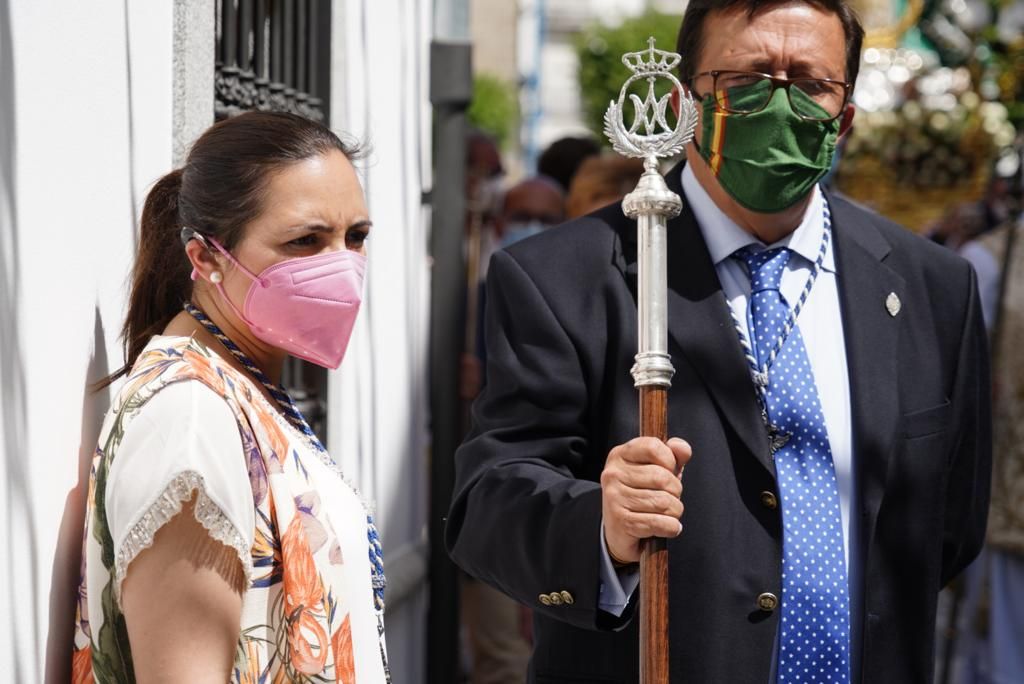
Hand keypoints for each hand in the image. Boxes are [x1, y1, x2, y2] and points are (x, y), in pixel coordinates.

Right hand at [600, 437, 691, 564]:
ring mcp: (615, 498)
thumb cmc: (641, 495)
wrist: (619, 530)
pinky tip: (666, 526)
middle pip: (663, 478)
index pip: (653, 447)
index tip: (668, 471)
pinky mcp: (621, 521)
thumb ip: (673, 455)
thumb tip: (682, 449)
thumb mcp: (657, 469)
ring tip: (665, 513)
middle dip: (675, 491)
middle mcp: (613, 474)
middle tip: (668, 497)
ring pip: (664, 502)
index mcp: (620, 455)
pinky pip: (660, 523)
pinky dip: (671, 527)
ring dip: (674, 511)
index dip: (669, 461)